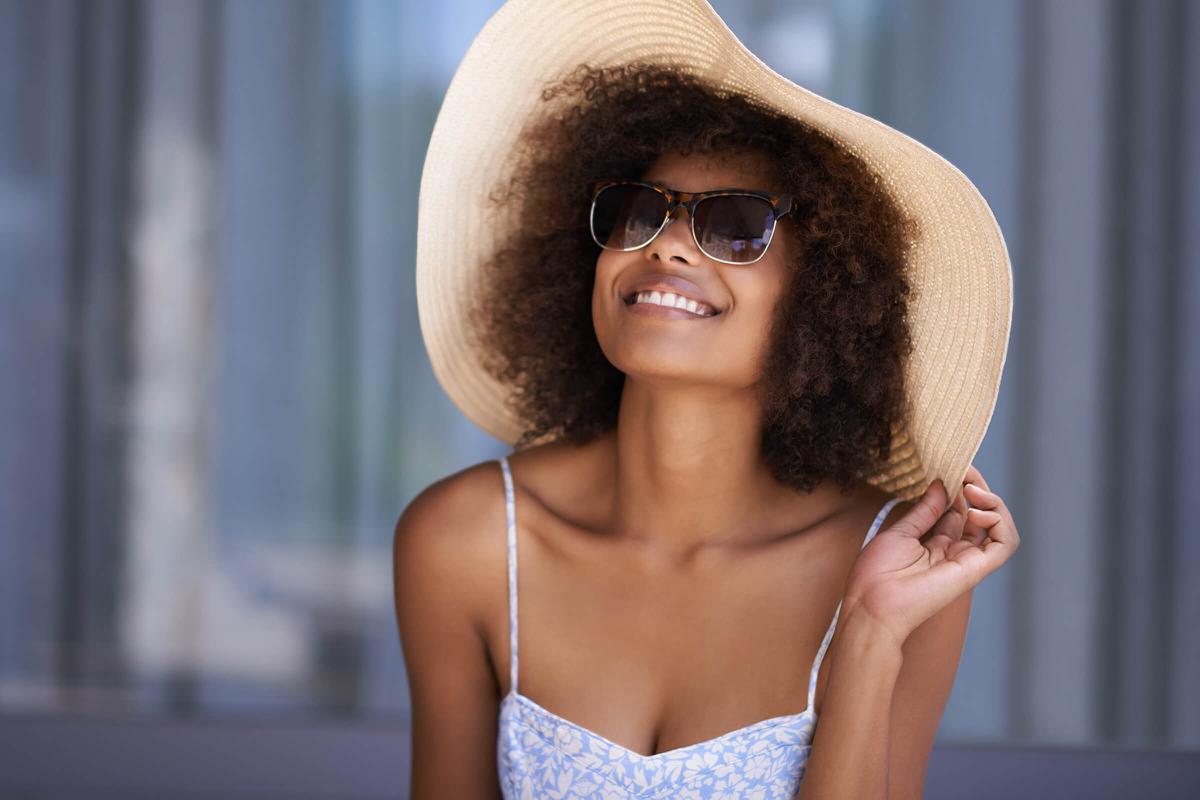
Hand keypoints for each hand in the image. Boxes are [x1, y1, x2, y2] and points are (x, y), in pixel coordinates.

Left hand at [841, 464, 1019, 648]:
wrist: (872, 605)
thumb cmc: (877, 573)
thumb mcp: (901, 532)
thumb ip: (926, 509)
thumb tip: (942, 484)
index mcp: (934, 544)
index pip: (959, 509)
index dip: (959, 486)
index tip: (951, 466)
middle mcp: (954, 552)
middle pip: (980, 514)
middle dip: (977, 488)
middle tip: (964, 470)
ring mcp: (966, 560)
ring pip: (999, 527)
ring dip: (992, 502)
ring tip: (971, 489)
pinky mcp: (975, 569)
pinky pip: (1005, 544)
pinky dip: (999, 521)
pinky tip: (976, 511)